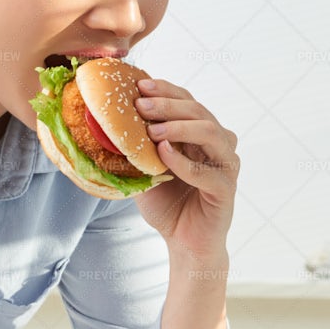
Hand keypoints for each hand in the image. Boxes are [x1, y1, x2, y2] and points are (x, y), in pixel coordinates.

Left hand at [132, 77, 237, 261]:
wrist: (185, 243)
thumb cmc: (168, 204)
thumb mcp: (145, 169)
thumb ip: (136, 147)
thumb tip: (103, 123)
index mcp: (202, 134)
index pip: (188, 101)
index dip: (165, 90)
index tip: (139, 85)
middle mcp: (219, 144)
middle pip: (199, 111)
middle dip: (168, 105)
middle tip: (140, 105)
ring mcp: (226, 165)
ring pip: (210, 132)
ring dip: (179, 127)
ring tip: (152, 131)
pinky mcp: (226, 189)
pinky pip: (208, 171)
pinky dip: (185, 161)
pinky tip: (164, 154)